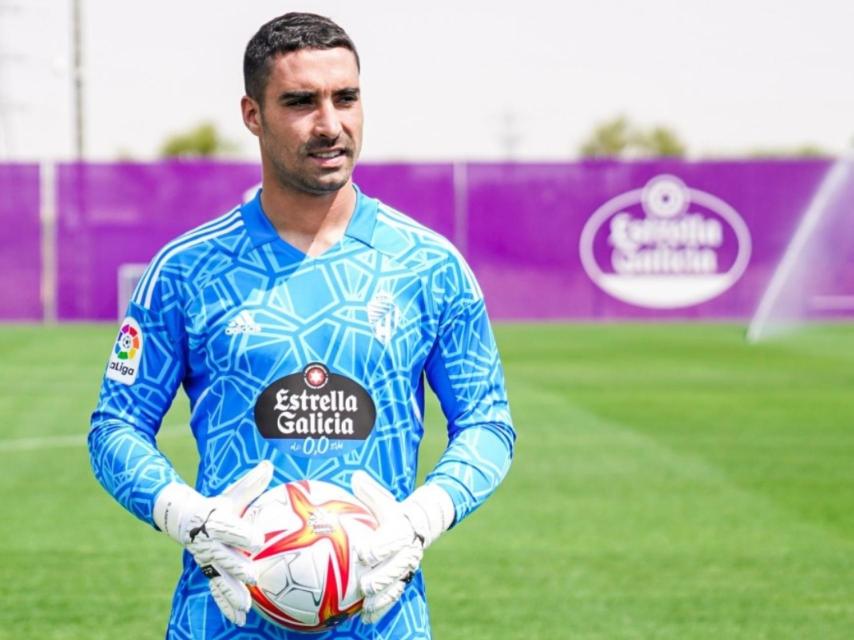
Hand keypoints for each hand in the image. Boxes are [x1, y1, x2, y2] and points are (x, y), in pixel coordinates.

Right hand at [153, 461, 272, 625]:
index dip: (241, 533)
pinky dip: (226, 605)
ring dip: (232, 593)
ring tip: (246, 607)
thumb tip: (269, 464)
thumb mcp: (232, 493)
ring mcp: (207, 561)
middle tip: (253, 577)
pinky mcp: (208, 572)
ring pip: (219, 579)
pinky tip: (238, 619)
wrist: (183, 518)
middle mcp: (209, 544)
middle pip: (223, 557)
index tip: (257, 539)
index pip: (228, 528)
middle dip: (237, 568)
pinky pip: (217, 590)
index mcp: (215, 522)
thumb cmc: (215, 504)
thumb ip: (250, 483)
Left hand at [351, 471, 454, 623]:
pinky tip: (366, 618)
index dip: (379, 546)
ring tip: (366, 607)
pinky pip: (394, 595)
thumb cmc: (392, 511)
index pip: (391, 538)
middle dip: (381, 577)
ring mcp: (406, 567)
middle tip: (365, 584)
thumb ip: (369, 491)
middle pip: (396, 566)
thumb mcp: (383, 498)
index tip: (363, 552)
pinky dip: (382, 608)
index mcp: (400, 529)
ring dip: (382, 597)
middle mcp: (407, 550)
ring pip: (396, 584)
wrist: (418, 525)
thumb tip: (355, 476)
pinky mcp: (403, 579)